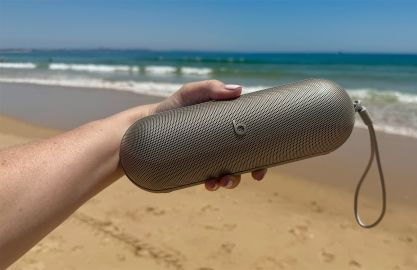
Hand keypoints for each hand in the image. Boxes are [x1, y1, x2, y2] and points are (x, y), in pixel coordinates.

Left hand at [142, 80, 267, 190]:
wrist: (145, 126)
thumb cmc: (172, 106)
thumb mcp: (190, 93)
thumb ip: (210, 88)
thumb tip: (238, 90)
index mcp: (226, 127)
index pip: (251, 141)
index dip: (262, 155)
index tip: (265, 164)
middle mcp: (220, 145)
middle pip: (245, 161)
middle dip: (252, 171)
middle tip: (254, 175)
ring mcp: (208, 159)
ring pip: (229, 175)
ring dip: (232, 182)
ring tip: (223, 181)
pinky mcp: (194, 170)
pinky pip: (209, 181)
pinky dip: (213, 184)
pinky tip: (209, 184)